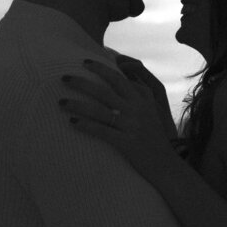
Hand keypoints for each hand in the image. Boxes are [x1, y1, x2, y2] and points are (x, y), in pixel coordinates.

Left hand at [60, 59, 178, 170]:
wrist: (165, 164)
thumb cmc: (154, 136)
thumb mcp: (152, 110)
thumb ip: (140, 93)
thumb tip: (125, 77)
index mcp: (142, 99)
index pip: (119, 78)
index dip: (101, 68)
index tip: (85, 62)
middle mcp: (136, 110)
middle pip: (105, 90)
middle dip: (83, 82)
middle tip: (64, 77)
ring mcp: (131, 126)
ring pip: (100, 111)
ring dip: (78, 104)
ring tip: (61, 102)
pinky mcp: (126, 143)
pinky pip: (102, 131)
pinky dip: (86, 125)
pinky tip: (72, 122)